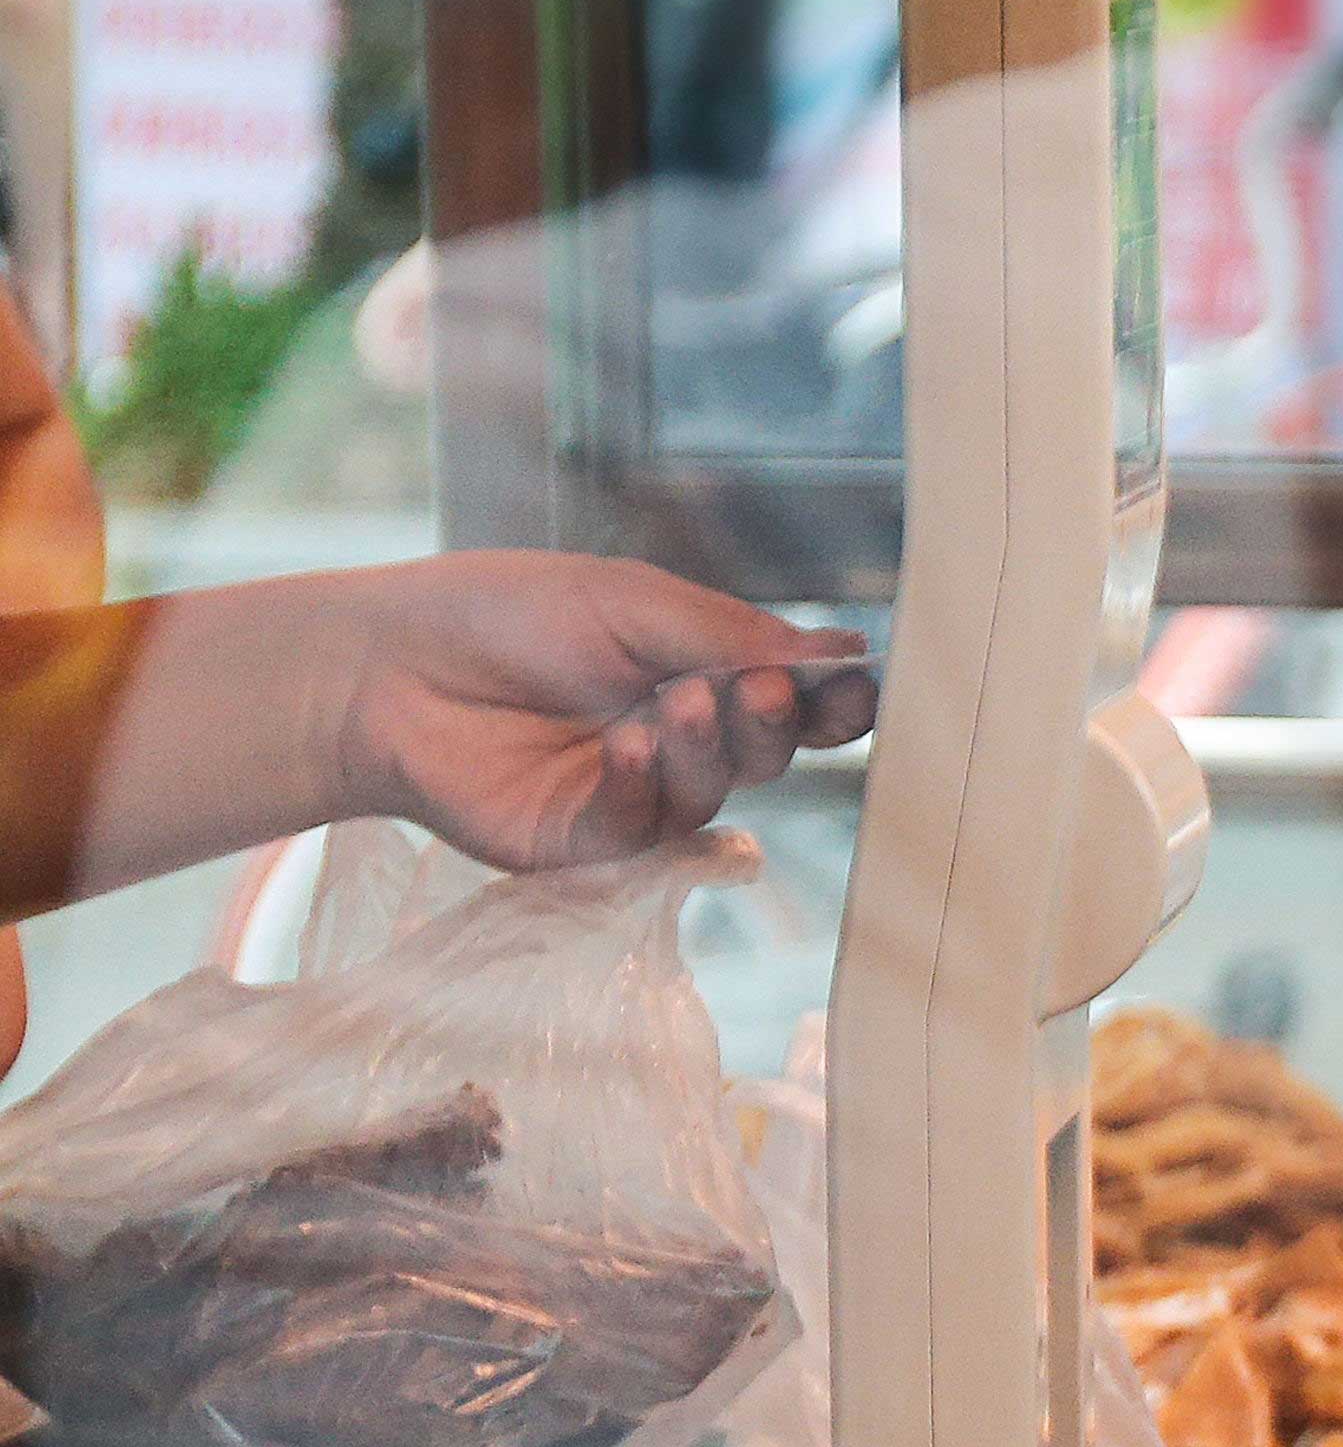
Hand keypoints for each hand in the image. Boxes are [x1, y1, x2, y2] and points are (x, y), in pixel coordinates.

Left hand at [317, 554, 872, 870]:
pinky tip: (620, 746)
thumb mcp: (630, 603)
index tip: (851, 684)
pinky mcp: (582, 843)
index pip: (791, 702)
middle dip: (776, 724)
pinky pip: (642, 830)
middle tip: (760, 690)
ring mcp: (632, 797)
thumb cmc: (502, 615)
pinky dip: (641, 786)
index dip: (830, 701)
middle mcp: (675, 742)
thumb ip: (732, 634)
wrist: (387, 663)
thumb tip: (846, 650)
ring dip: (703, 748)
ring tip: (668, 704)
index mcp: (695, 676)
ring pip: (712, 794)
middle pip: (768, 754)